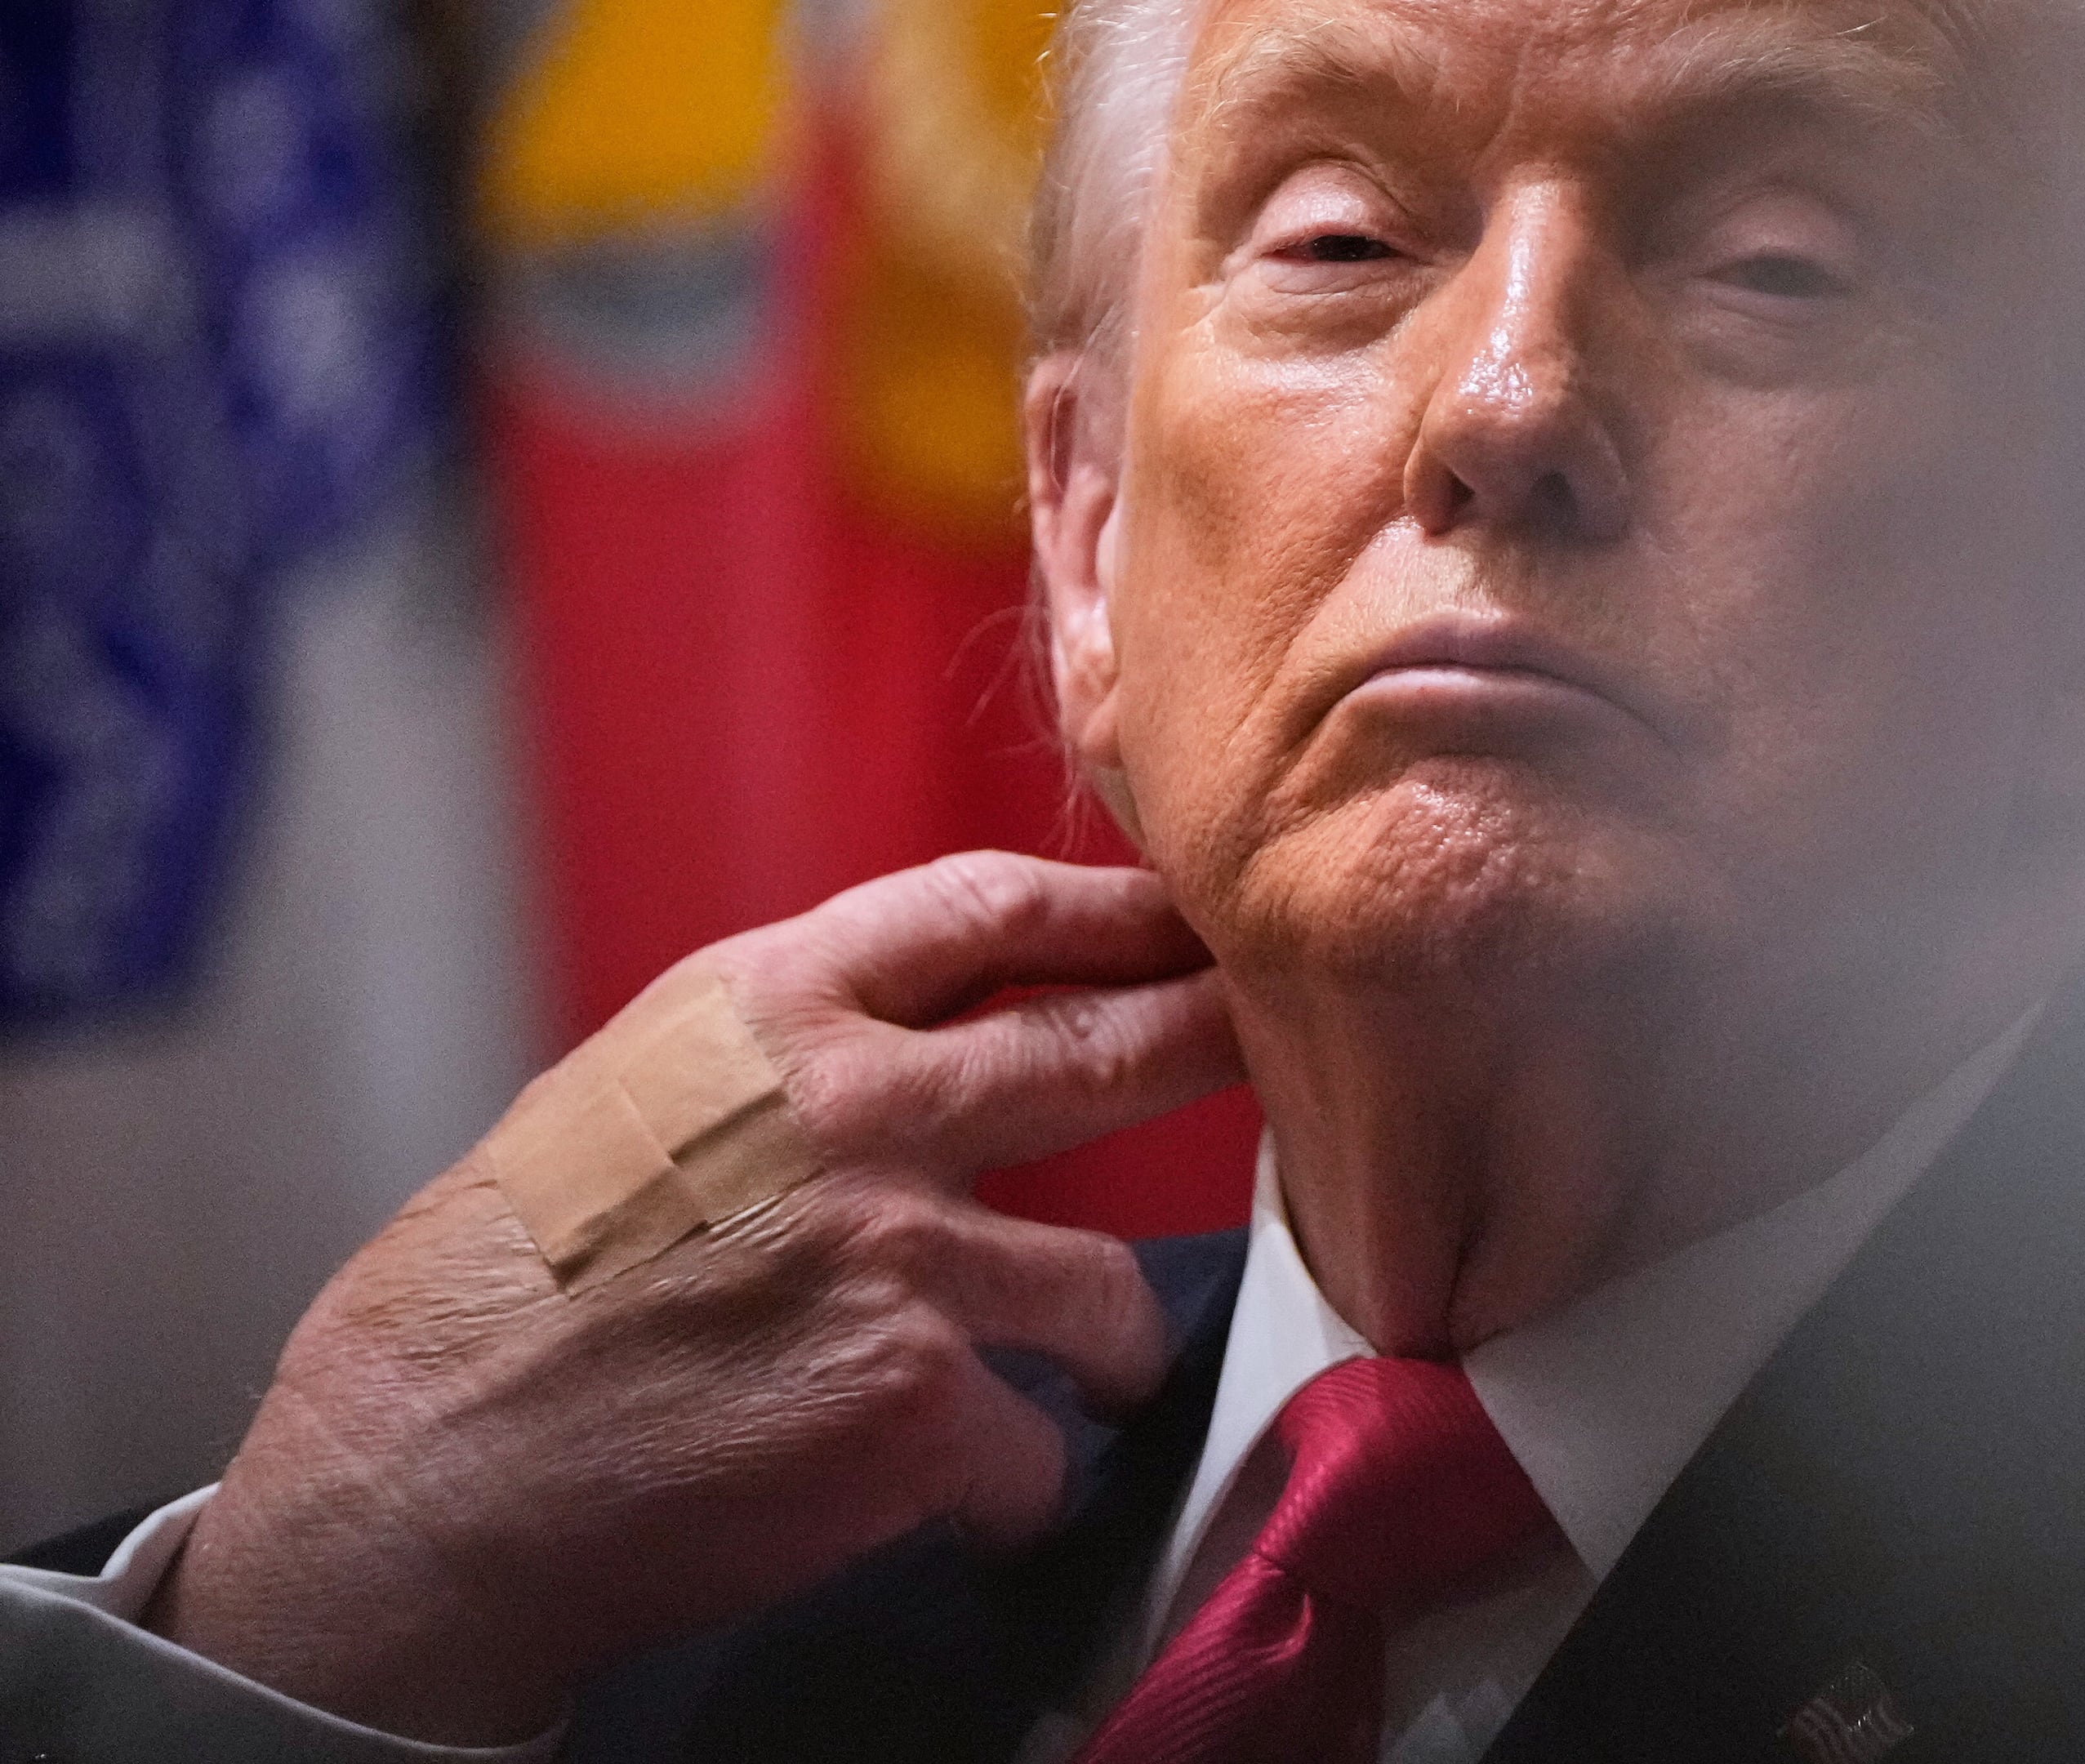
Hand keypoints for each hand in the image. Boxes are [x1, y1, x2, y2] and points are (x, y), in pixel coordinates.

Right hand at [147, 854, 1241, 1744]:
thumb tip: (959, 1020)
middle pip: (1108, 1046)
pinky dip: (1008, 1487)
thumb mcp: (647, 1090)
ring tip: (1063, 1382)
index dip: (1119, 908)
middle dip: (1215, 1047)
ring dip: (1101, 1351)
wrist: (425, 1467)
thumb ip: (805, 1047)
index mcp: (771, 1009)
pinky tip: (944, 1496)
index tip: (1198, 918)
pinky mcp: (916, 1398)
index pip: (990, 907)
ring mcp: (897, 1251)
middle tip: (1280, 1056)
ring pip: (1112, 1289)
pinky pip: (1040, 1446)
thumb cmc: (518, 1282)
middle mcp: (851, 1106)